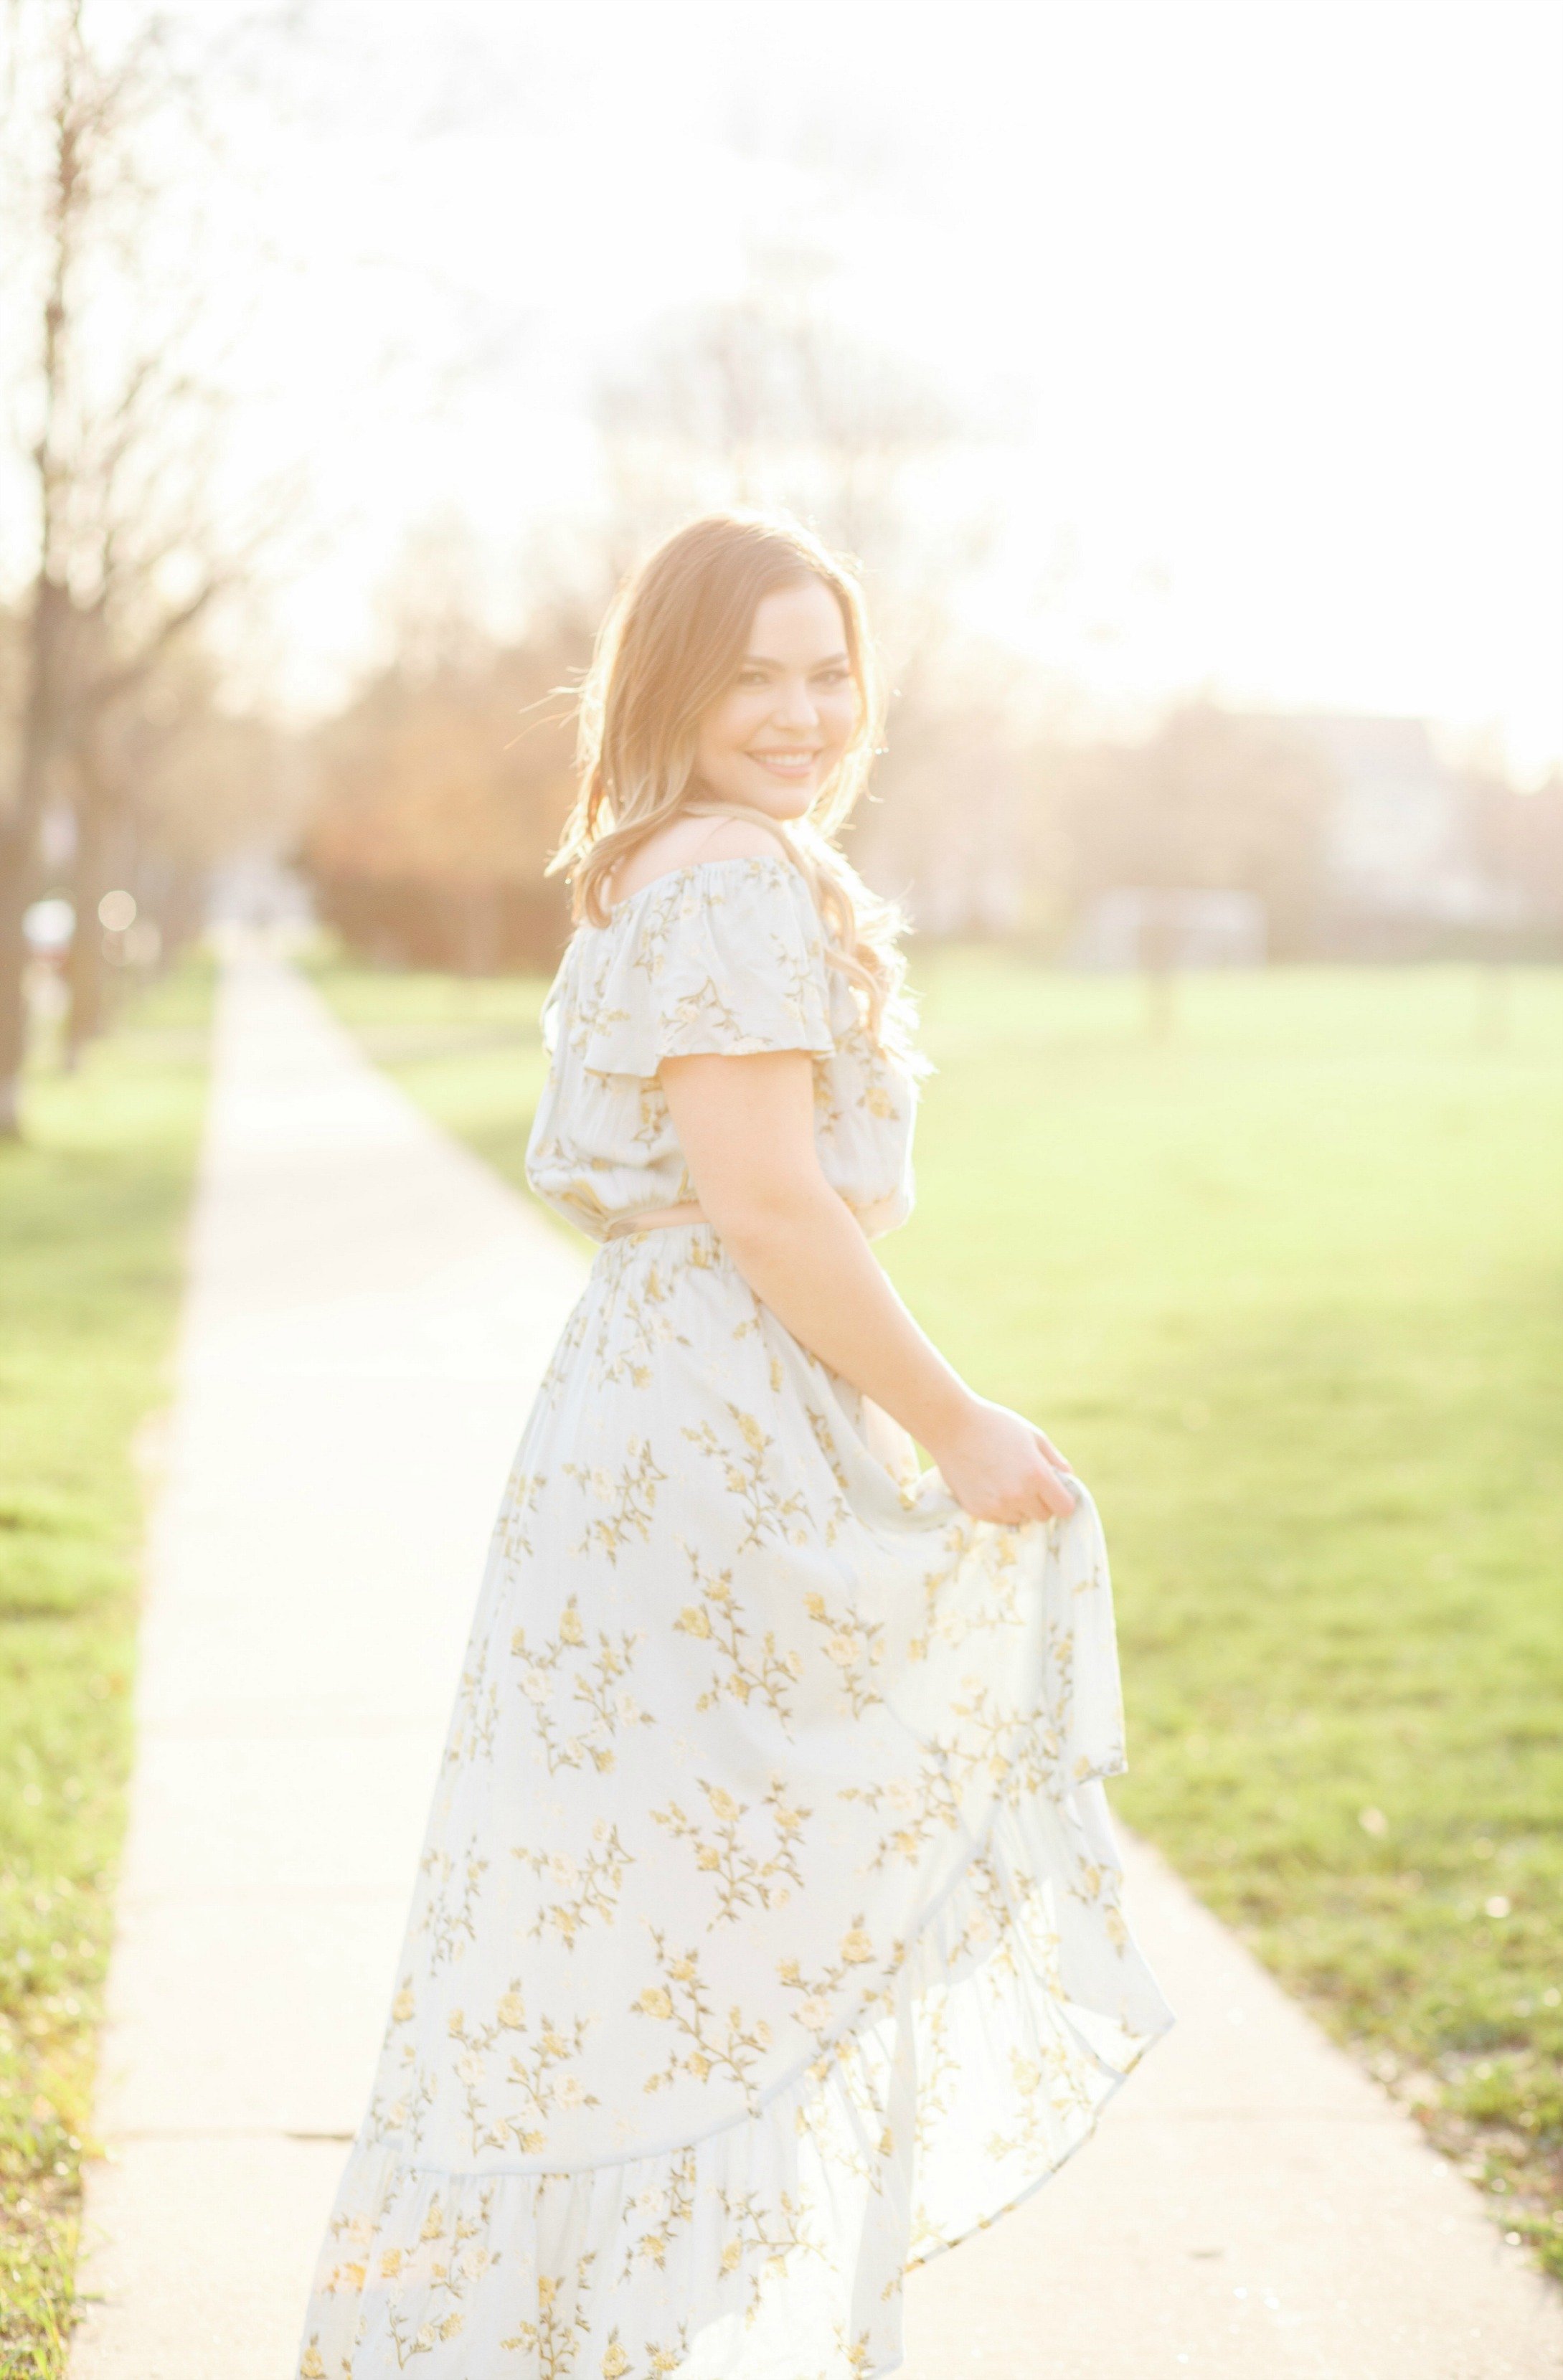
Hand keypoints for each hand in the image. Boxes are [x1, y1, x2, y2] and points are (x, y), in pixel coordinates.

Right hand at [928, 1394, 1076, 1524]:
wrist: (950, 1427)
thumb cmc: (996, 1425)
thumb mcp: (1032, 1436)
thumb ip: (1055, 1461)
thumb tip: (1069, 1480)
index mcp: (1037, 1475)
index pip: (1064, 1508)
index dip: (1062, 1499)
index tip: (1054, 1491)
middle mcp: (1018, 1495)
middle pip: (1043, 1516)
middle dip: (1041, 1502)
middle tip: (1027, 1482)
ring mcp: (996, 1506)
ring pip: (1021, 1518)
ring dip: (1019, 1506)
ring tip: (1004, 1479)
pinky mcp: (978, 1511)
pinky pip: (1000, 1518)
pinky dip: (999, 1506)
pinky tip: (989, 1484)